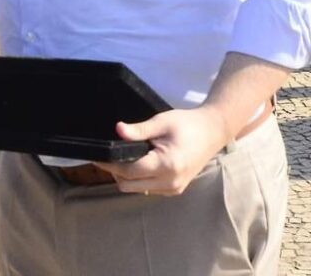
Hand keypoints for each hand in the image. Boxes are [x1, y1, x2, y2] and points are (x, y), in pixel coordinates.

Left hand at [92, 106, 230, 196]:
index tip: (97, 155)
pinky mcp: (175, 189)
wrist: (213, 131)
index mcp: (167, 165)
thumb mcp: (161, 122)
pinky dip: (139, 179)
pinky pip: (148, 189)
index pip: (128, 172)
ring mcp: (174, 189)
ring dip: (127, 177)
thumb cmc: (187, 124)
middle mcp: (170, 182)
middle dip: (116, 172)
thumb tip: (117, 130)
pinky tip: (138, 163)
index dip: (109, 164)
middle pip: (129, 186)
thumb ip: (139, 129)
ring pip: (137, 189)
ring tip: (124, 157)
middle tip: (109, 155)